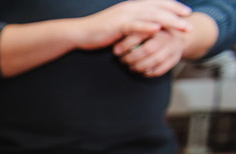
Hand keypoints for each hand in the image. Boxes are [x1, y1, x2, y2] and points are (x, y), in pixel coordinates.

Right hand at [74, 0, 191, 50]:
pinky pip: (136, 25)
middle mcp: (131, 7)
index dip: (173, 6)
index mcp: (132, 6)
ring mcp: (124, 15)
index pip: (157, 3)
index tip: (187, 13)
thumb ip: (134, 23)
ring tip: (183, 27)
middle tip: (190, 22)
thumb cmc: (99, 32)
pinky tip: (159, 29)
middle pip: (159, 8)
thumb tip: (146, 27)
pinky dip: (148, 26)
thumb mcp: (120, 25)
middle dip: (177, 14)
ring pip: (152, 15)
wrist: (80, 33)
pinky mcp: (117, 25)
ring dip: (170, 21)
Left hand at [114, 29, 184, 76]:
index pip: (140, 35)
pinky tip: (142, 71)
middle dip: (132, 58)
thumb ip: (131, 35)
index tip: (116, 51)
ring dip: (139, 67)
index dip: (126, 44)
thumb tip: (115, 47)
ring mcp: (172, 49)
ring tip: (131, 66)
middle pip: (147, 50)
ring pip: (154, 61)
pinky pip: (160, 70)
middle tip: (123, 60)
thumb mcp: (144, 29)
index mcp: (157, 27)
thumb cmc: (153, 34)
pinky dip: (148, 72)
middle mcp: (166, 37)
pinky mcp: (174, 59)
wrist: (177, 37)